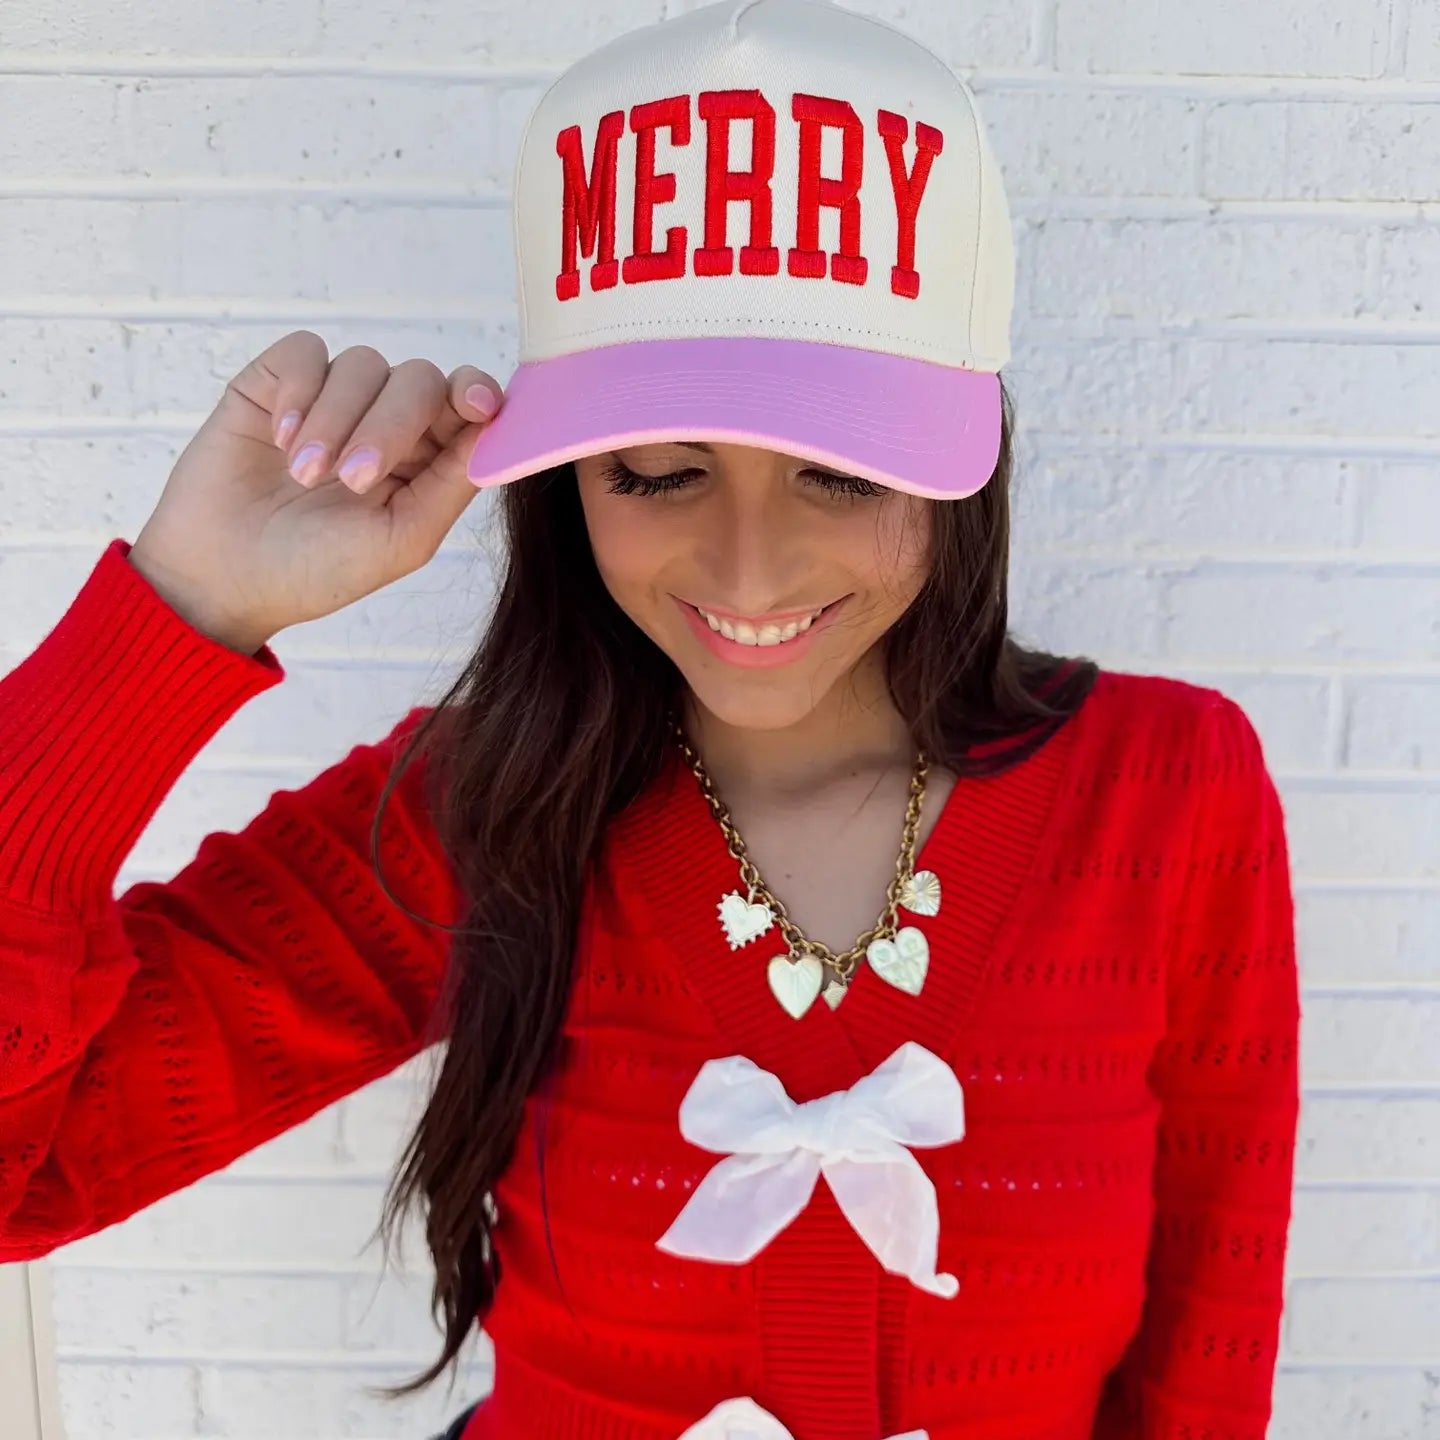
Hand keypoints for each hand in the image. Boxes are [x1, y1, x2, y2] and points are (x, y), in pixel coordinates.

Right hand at [128, 330, 503, 652]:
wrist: (220, 578)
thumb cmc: (315, 571)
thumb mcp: (401, 540)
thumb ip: (453, 482)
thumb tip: (495, 427)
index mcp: (424, 462)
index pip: (464, 405)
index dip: (474, 394)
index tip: (474, 403)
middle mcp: (383, 423)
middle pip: (417, 380)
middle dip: (392, 424)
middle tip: (353, 480)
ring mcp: (329, 400)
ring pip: (362, 364)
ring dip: (336, 421)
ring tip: (304, 477)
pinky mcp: (274, 383)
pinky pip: (305, 352)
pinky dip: (298, 392)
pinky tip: (279, 440)